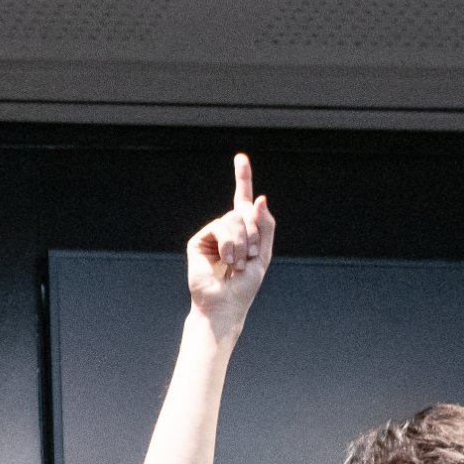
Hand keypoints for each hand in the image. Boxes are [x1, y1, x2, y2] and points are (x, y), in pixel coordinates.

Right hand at [186, 150, 274, 328]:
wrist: (224, 305)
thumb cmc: (244, 286)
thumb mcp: (263, 254)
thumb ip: (265, 226)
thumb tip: (259, 198)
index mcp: (243, 231)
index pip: (242, 200)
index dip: (242, 178)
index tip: (240, 158)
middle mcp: (226, 229)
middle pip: (244, 212)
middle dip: (252, 234)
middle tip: (247, 258)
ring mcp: (212, 234)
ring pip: (233, 219)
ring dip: (241, 243)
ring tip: (236, 263)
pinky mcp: (199, 240)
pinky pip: (220, 227)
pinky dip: (229, 244)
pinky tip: (225, 261)